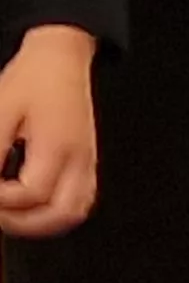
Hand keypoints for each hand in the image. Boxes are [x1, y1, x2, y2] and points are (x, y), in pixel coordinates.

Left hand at [0, 26, 101, 238]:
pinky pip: (78, 200)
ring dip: (41, 222)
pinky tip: (30, 204)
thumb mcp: (0, 111)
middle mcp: (79, 158)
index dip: (1, 200)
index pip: (32, 193)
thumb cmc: (31, 80)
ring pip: (74, 212)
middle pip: (62, 213)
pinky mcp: (86, 161)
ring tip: (10, 212)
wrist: (60, 59)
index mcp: (58, 145)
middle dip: (23, 222)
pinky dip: (54, 211)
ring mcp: (87, 162)